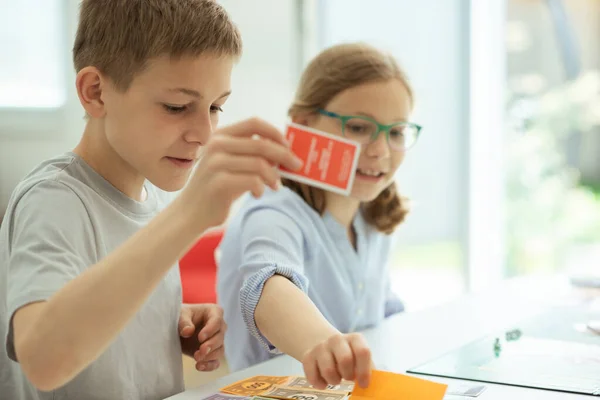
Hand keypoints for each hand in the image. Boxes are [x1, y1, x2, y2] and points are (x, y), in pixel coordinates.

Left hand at [178, 304, 225, 371]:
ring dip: (209, 356)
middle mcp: (219, 326)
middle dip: (210, 346)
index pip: (217, 321)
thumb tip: (188, 331)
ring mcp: (216, 340)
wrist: (177, 327)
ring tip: (197, 359)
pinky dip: (209, 366)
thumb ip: (184, 322)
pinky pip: (215, 361)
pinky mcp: (211, 353)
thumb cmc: (181, 316)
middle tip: (200, 352)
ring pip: (220, 350)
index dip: (210, 330)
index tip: (200, 338)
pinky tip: (199, 366)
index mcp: (214, 312)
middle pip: (220, 337)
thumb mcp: (180, 314)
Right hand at [179, 117, 302, 229]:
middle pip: (261, 144)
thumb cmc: (217, 189)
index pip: (254, 123)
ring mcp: (215, 163)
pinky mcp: (218, 182)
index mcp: (221, 135)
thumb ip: (253, 155)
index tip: (288, 145)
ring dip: (273, 176)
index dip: (275, 132)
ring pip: (260, 164)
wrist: (190, 212)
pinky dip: (261, 188)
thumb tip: (284, 152)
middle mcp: (216, 145)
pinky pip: (253, 181)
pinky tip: (258, 194)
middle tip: (296, 166)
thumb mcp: (233, 166)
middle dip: (284, 155)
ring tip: (275, 186)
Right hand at [302, 333, 372, 389]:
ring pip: (328, 370)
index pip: (362, 352)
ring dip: (334, 380)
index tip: (363, 384)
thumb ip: (369, 369)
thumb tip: (378, 388)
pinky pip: (312, 376)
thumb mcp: (361, 358)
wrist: (325, 344)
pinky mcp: (307, 356)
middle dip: (348, 375)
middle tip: (347, 378)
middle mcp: (337, 339)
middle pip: (345, 360)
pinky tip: (323, 381)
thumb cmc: (349, 356)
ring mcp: (320, 346)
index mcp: (355, 339)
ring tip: (336, 379)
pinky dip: (319, 384)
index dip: (364, 371)